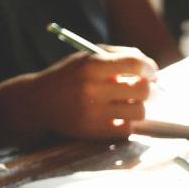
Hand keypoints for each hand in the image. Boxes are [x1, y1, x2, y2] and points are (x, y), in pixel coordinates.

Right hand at [6, 47, 156, 140]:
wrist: (37, 102)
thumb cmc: (69, 77)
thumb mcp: (87, 57)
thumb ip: (119, 56)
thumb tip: (152, 70)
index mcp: (91, 65)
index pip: (135, 64)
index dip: (150, 68)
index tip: (151, 73)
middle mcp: (92, 88)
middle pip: (143, 90)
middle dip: (152, 90)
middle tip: (149, 90)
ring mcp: (92, 112)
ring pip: (139, 112)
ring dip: (139, 108)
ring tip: (131, 104)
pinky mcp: (92, 131)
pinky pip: (126, 129)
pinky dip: (127, 123)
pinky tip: (119, 116)